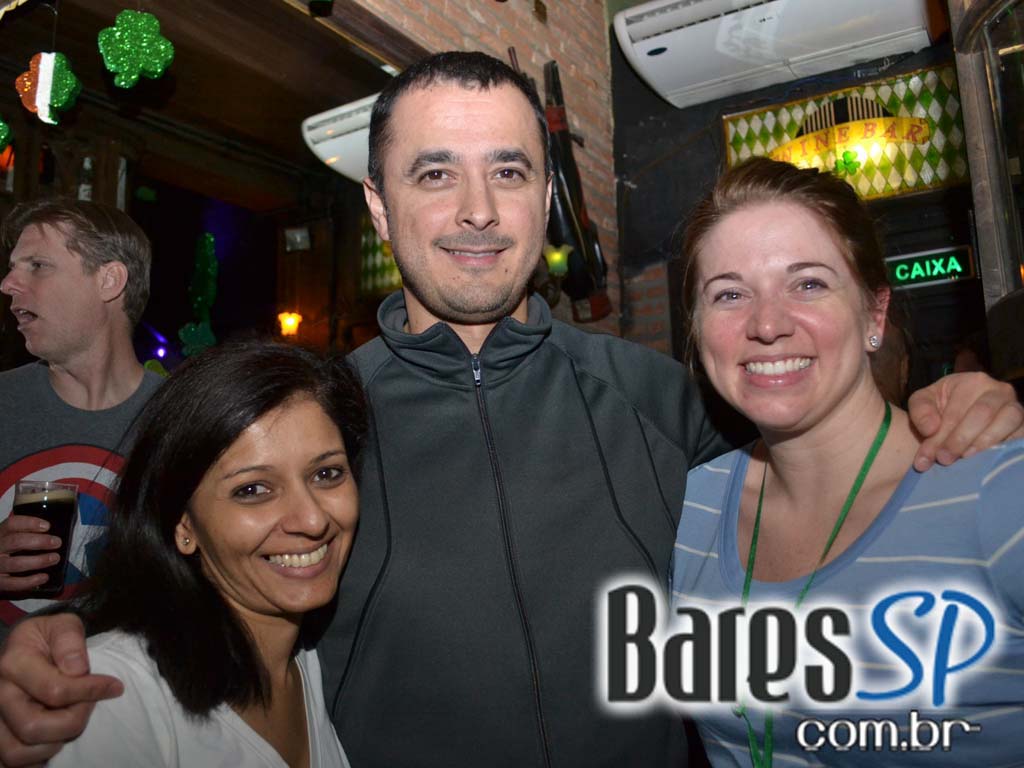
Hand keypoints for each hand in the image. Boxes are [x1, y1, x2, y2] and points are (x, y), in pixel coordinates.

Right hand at [0, 515, 61, 592]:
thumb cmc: (8, 551)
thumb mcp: (11, 538)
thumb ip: (25, 534)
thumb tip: (51, 534)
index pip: (12, 524)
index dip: (30, 523)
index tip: (47, 526)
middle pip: (15, 542)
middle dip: (39, 541)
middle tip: (57, 543)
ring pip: (16, 563)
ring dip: (39, 561)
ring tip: (55, 558)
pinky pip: (13, 583)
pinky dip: (31, 581)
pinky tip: (44, 577)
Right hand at [0, 614, 121, 766]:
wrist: (31, 649)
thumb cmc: (50, 638)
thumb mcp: (64, 624)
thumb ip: (70, 639)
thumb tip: (77, 669)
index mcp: (14, 664)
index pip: (54, 690)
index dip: (89, 692)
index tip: (113, 686)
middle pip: (33, 728)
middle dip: (72, 721)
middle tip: (88, 707)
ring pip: (18, 753)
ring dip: (55, 744)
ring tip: (71, 722)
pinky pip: (12, 764)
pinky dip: (37, 760)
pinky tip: (56, 740)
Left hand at [908, 372, 1023, 470]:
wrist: (956, 419)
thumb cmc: (939, 409)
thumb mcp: (923, 403)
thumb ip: (920, 411)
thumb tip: (932, 428)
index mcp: (973, 381)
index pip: (956, 410)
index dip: (940, 435)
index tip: (926, 456)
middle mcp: (999, 391)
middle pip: (981, 415)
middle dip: (959, 440)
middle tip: (944, 459)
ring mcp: (1015, 409)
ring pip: (1006, 422)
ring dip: (983, 443)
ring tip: (964, 458)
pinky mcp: (1023, 427)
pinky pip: (1019, 436)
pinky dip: (1003, 448)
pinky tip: (985, 459)